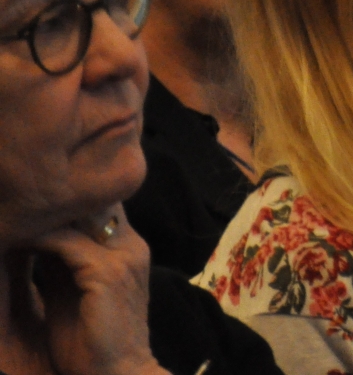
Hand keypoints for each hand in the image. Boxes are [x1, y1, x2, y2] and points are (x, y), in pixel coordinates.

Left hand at [29, 204, 167, 374]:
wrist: (116, 374)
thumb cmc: (92, 339)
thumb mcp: (76, 290)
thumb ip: (66, 259)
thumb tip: (40, 232)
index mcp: (130, 248)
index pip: (102, 205)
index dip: (70, 200)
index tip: (34, 199)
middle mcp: (133, 246)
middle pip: (96, 202)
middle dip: (60, 200)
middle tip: (21, 199)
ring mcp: (124, 258)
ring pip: (82, 216)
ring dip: (46, 214)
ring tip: (15, 213)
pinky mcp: (108, 274)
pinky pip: (68, 242)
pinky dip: (40, 238)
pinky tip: (18, 238)